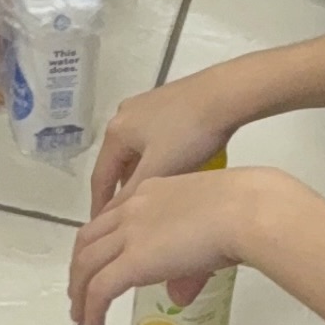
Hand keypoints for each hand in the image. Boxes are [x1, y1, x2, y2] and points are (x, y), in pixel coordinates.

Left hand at [70, 163, 276, 324]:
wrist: (246, 209)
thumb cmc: (243, 211)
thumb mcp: (210, 231)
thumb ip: (188, 265)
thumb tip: (178, 294)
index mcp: (151, 191)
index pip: (113, 217)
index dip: (101, 241)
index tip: (99, 261)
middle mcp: (133, 208)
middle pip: (89, 238)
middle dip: (80, 266)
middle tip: (80, 290)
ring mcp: (130, 233)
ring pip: (86, 263)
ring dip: (79, 290)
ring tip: (80, 314)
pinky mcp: (133, 260)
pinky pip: (100, 288)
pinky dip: (91, 308)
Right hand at [89, 65, 250, 214]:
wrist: (226, 94)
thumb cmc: (189, 134)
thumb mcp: (158, 169)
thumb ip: (130, 194)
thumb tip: (106, 217)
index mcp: (115, 132)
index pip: (99, 177)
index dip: (99, 206)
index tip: (101, 229)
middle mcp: (124, 115)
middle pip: (116, 163)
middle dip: (119, 191)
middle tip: (124, 219)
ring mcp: (145, 106)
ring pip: (135, 151)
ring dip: (138, 175)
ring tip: (147, 199)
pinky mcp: (167, 103)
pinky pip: (151, 139)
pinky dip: (154, 159)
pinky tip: (170, 170)